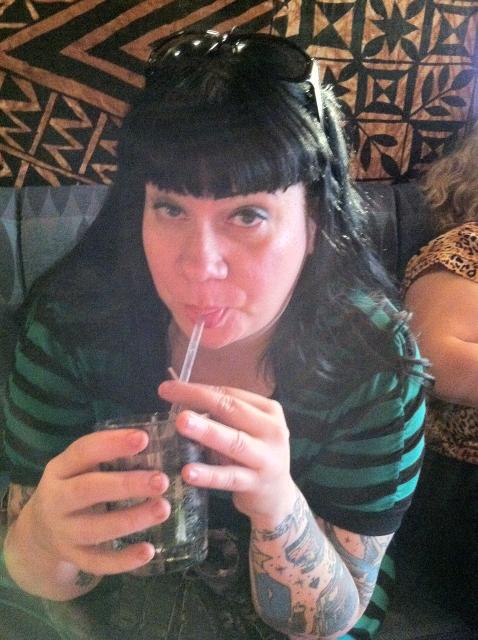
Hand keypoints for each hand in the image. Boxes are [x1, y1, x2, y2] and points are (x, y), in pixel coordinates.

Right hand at [20, 429, 170, 574]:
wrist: (38, 532)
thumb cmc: (73, 487)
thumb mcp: (79, 468)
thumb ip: (109, 457)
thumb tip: (158, 442)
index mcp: (59, 469)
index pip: (83, 451)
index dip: (112, 444)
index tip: (144, 438)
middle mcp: (56, 500)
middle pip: (89, 490)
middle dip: (127, 485)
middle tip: (161, 480)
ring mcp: (62, 532)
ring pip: (96, 529)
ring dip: (132, 519)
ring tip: (163, 509)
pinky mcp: (72, 558)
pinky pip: (98, 562)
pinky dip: (123, 560)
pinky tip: (149, 550)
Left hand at [158, 381, 296, 524]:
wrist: (277, 497)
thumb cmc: (253, 456)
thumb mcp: (244, 432)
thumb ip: (221, 418)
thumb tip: (181, 403)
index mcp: (268, 411)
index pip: (230, 395)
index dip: (199, 389)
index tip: (168, 388)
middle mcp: (272, 430)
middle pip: (232, 410)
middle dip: (199, 400)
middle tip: (170, 395)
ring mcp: (267, 458)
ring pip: (233, 441)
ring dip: (205, 431)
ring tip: (181, 423)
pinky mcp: (258, 484)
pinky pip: (229, 477)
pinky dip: (208, 474)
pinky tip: (188, 472)